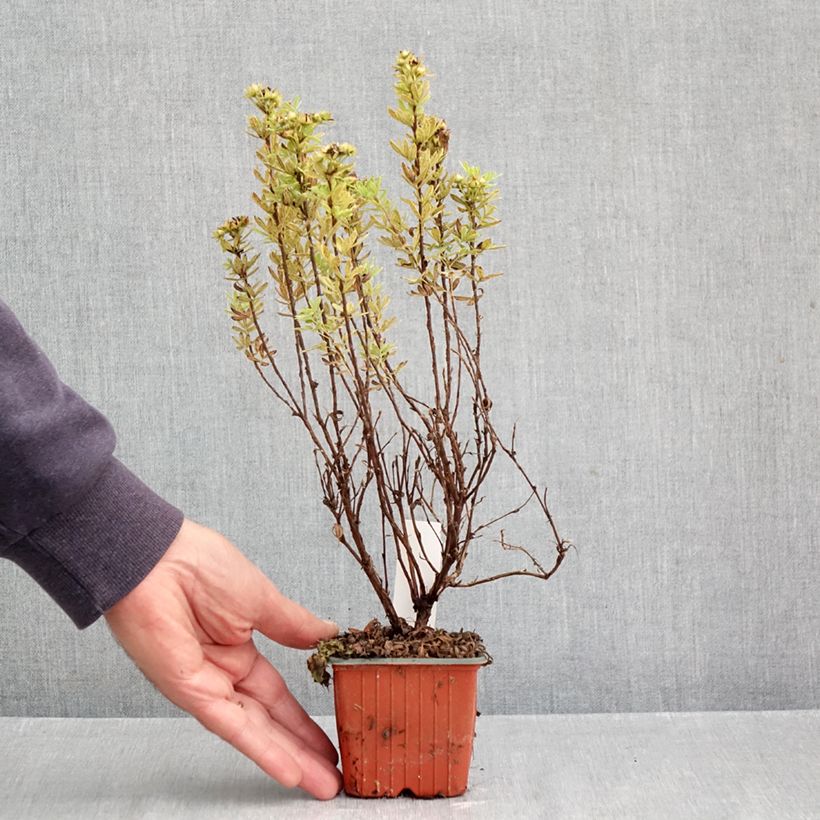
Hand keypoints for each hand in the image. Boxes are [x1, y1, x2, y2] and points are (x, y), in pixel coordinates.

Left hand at [104, 517, 341, 799]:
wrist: (156, 557)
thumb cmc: (199, 565)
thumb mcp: (262, 597)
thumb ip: (294, 624)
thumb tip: (327, 633)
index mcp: (238, 646)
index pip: (277, 694)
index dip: (303, 718)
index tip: (331, 736)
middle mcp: (222, 673)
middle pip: (269, 720)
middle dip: (302, 749)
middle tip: (333, 776)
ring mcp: (206, 686)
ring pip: (255, 730)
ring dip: (289, 758)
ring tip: (323, 784)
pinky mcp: (190, 692)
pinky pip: (232, 726)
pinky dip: (261, 748)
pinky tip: (288, 769)